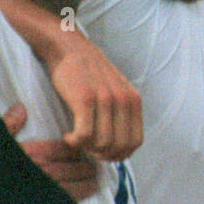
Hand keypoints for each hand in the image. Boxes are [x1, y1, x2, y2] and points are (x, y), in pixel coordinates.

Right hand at [3, 102, 98, 201]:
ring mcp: (42, 189)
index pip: (64, 149)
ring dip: (85, 184)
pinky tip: (81, 199)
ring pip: (71, 186)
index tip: (82, 150)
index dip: (76, 149)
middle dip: (85, 167)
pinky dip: (75, 199)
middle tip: (94, 168)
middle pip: (71, 167)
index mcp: (31, 153)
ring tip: (94, 183)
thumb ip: (8, 124)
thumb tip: (21, 107)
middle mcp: (40, 170)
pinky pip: (63, 202)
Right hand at [44, 30, 143, 161]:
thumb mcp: (116, 91)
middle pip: (119, 146)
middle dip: (103, 155)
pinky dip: (74, 142)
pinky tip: (68, 135)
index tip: (104, 153)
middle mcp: (124, 100)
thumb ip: (123, 113)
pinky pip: (84, 135)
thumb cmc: (90, 74)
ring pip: (102, 143)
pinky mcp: (84, 99)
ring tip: (77, 139)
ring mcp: (105, 99)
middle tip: (87, 148)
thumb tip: (121, 146)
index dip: (120, 154)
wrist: (70, 49)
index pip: (136, 142)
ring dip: (87, 148)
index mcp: (134, 100)